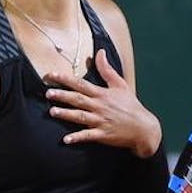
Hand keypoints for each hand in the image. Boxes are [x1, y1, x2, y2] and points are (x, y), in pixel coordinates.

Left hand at [44, 49, 161, 157]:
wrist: (143, 128)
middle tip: (47, 92)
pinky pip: (88, 136)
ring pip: (81, 116)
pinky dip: (78, 138)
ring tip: (52, 112)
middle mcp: (100, 106)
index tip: (52, 75)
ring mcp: (101, 121)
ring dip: (66, 114)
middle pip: (78, 99)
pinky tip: (66, 139)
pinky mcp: (103, 135)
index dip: (65, 79)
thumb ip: (107, 69)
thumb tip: (100, 52)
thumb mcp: (120, 85)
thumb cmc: (131, 106)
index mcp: (102, 94)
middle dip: (62, 95)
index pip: (81, 84)